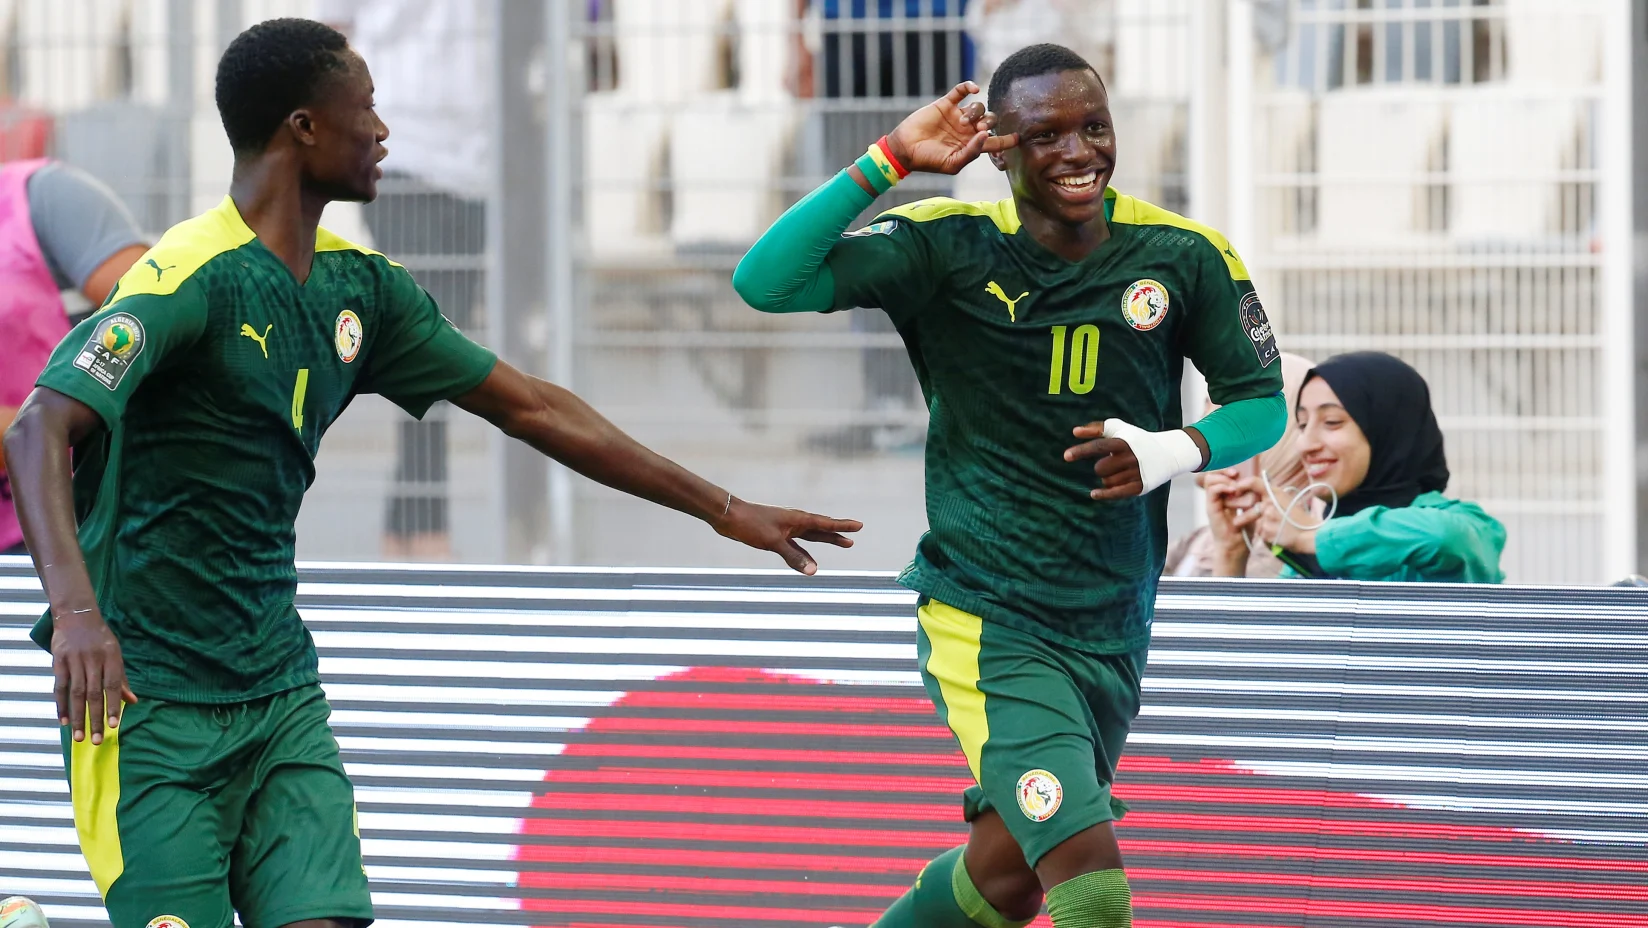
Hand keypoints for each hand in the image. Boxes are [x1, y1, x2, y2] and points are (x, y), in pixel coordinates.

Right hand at [51, 608, 136, 743]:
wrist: (77, 615)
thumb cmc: (101, 638)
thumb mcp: (116, 654)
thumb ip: (122, 679)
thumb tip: (133, 701)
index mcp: (112, 658)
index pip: (113, 686)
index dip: (114, 705)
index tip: (114, 725)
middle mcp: (93, 660)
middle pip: (94, 693)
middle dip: (95, 718)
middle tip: (97, 740)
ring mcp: (75, 661)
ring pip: (76, 693)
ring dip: (77, 716)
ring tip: (78, 736)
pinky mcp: (59, 661)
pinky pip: (60, 686)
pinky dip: (61, 704)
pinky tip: (62, 720)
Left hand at [713, 498, 862, 574]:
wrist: (729, 517)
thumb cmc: (751, 525)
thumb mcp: (774, 542)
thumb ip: (794, 557)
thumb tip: (814, 571)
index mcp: (798, 519)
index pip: (826, 523)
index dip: (843, 526)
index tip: (859, 526)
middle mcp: (794, 522)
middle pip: (821, 529)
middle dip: (837, 534)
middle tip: (853, 538)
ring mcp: (785, 528)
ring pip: (810, 536)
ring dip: (824, 540)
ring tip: (840, 543)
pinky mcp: (775, 535)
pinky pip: (796, 544)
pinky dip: (804, 551)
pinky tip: (807, 559)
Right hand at [886, 82, 1017, 175]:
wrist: (906, 149)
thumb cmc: (929, 160)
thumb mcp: (953, 163)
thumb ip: (972, 151)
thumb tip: (986, 135)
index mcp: (971, 145)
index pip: (994, 141)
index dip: (1007, 140)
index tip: (1018, 138)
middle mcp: (967, 130)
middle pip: (990, 120)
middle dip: (989, 122)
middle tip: (977, 128)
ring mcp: (957, 115)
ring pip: (978, 106)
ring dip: (976, 112)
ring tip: (962, 121)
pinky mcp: (946, 104)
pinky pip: (961, 90)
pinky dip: (968, 86)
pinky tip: (973, 88)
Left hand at [1065, 420, 1203, 499]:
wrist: (1169, 452)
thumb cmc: (1138, 439)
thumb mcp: (1120, 429)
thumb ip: (1096, 428)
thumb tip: (1075, 432)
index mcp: (1124, 442)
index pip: (1099, 446)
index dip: (1081, 451)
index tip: (1066, 456)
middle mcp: (1131, 458)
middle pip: (1100, 469)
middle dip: (1101, 468)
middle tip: (1112, 463)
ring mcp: (1137, 473)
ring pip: (1107, 482)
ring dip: (1107, 478)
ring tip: (1119, 471)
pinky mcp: (1141, 485)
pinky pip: (1117, 493)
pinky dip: (1104, 494)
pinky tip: (1094, 494)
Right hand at [1204, 469, 1258, 551]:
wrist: (1237, 546)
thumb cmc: (1244, 528)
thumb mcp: (1249, 507)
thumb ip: (1248, 494)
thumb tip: (1254, 479)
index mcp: (1224, 495)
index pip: (1219, 475)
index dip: (1226, 470)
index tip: (1238, 472)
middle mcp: (1216, 497)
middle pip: (1212, 474)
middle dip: (1223, 470)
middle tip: (1235, 474)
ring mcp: (1212, 502)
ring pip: (1210, 479)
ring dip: (1224, 479)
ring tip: (1235, 486)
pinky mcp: (1211, 508)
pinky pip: (1212, 491)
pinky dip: (1222, 487)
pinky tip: (1232, 491)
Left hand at [1236, 488, 1321, 554]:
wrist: (1310, 535)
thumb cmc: (1300, 518)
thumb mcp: (1287, 500)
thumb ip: (1272, 495)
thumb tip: (1258, 489)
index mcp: (1275, 493)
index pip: (1252, 482)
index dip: (1241, 485)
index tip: (1237, 490)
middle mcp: (1268, 504)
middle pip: (1251, 507)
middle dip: (1250, 513)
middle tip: (1254, 518)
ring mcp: (1266, 519)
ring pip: (1256, 522)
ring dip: (1262, 526)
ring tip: (1277, 528)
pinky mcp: (1265, 533)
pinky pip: (1260, 533)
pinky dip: (1266, 535)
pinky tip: (1278, 535)